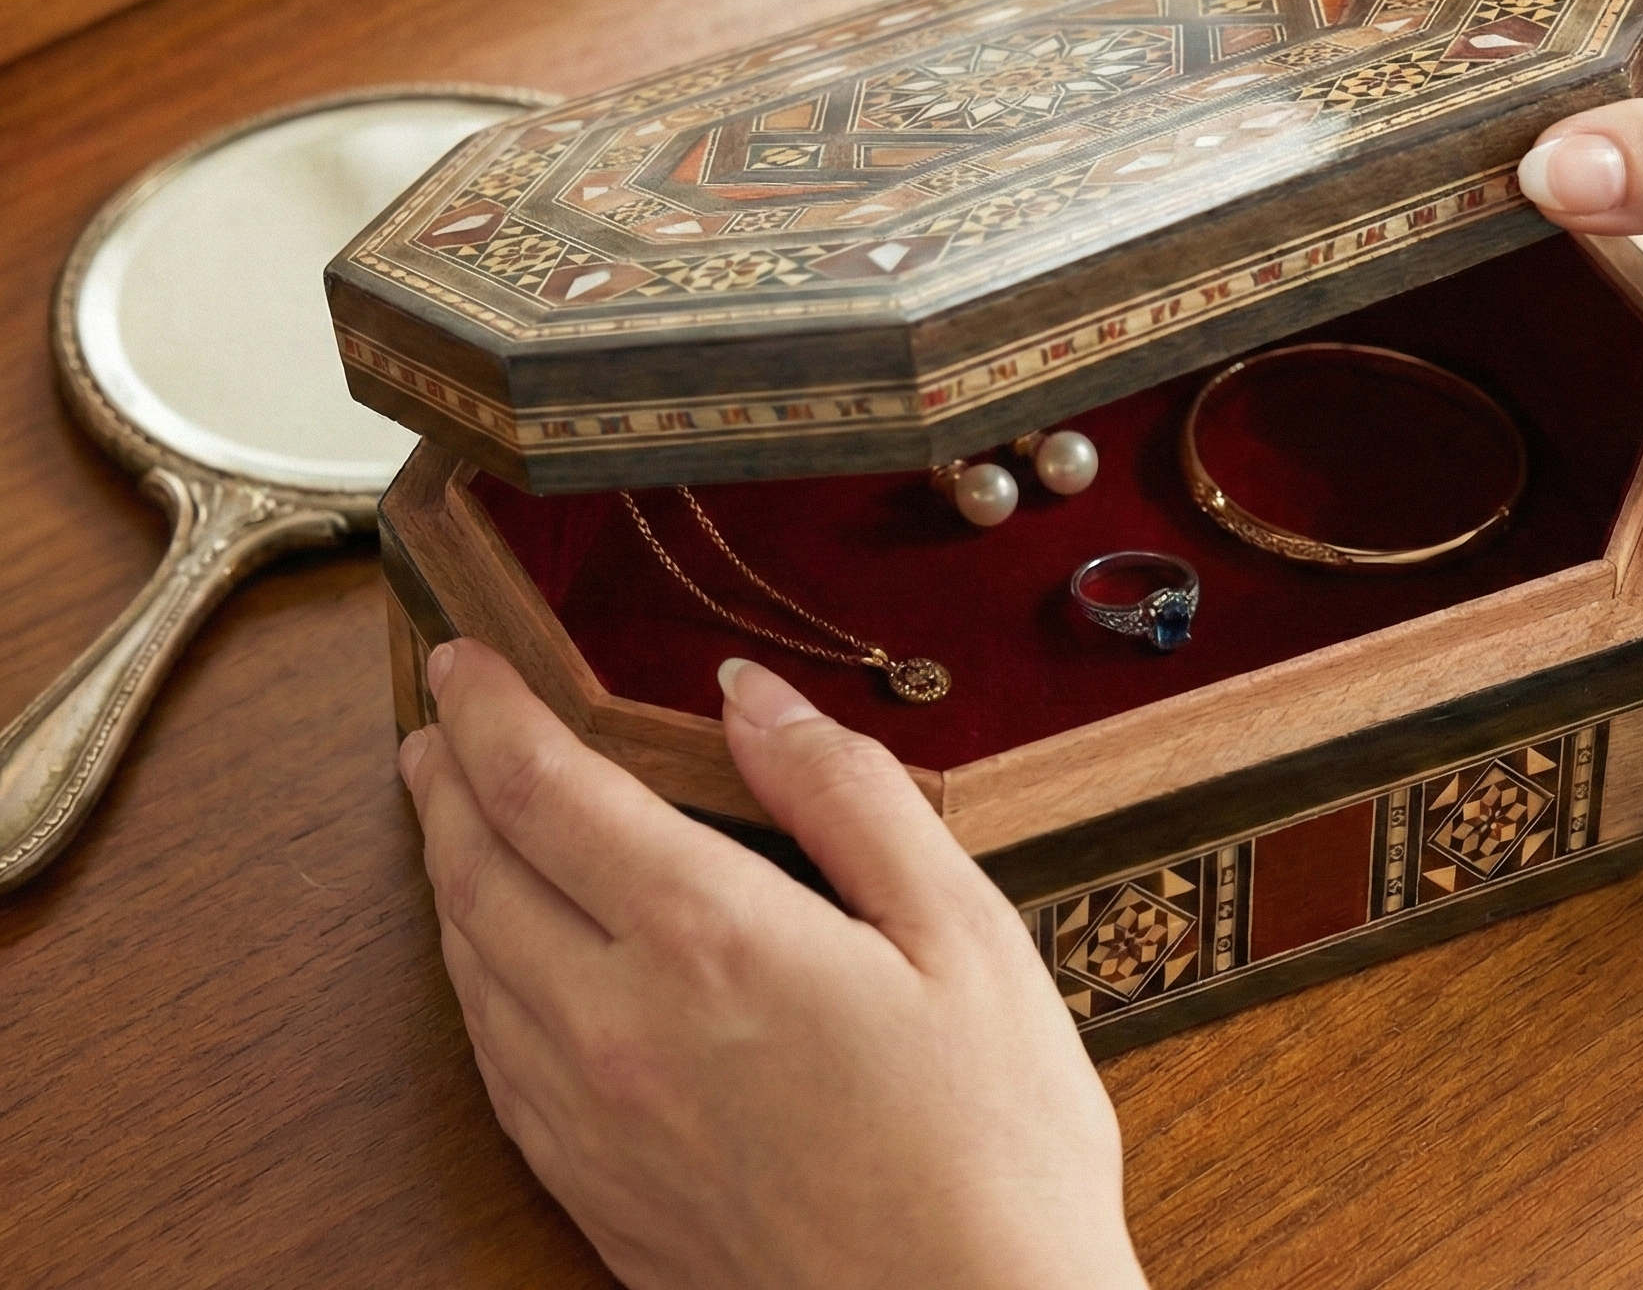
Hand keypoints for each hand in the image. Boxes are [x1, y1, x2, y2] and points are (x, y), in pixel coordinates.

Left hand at [399, 640, 1144, 1289]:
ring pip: (471, 970)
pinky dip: (474, 978)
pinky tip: (497, 964)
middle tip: (438, 726)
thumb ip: (845, 793)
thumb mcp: (962, 931)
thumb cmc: (991, 1144)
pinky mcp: (598, 1197)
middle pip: (479, 874)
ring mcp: (594, 1126)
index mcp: (707, 941)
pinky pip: (494, 1061)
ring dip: (449, 874)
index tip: (462, 660)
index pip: (545, 791)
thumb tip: (748, 695)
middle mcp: (618, 1028)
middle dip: (448, 783)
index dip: (490, 712)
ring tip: (452, 820)